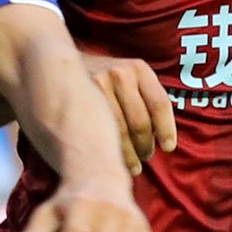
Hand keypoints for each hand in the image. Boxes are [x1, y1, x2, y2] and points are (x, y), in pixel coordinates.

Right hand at [83, 53, 176, 172]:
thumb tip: (163, 140)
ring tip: (133, 166)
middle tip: (145, 157)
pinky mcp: (80, 99)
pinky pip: (100, 133)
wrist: (63, 65)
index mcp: (139, 69)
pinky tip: (113, 159)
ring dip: (130, 155)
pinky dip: (110, 151)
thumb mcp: (131, 79)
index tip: (168, 147)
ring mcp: (98, 87)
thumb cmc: (106, 80)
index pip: (159, 103)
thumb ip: (147, 100)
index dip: (166, 129)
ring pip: (120, 131)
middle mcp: (120, 74)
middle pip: (140, 122)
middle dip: (146, 146)